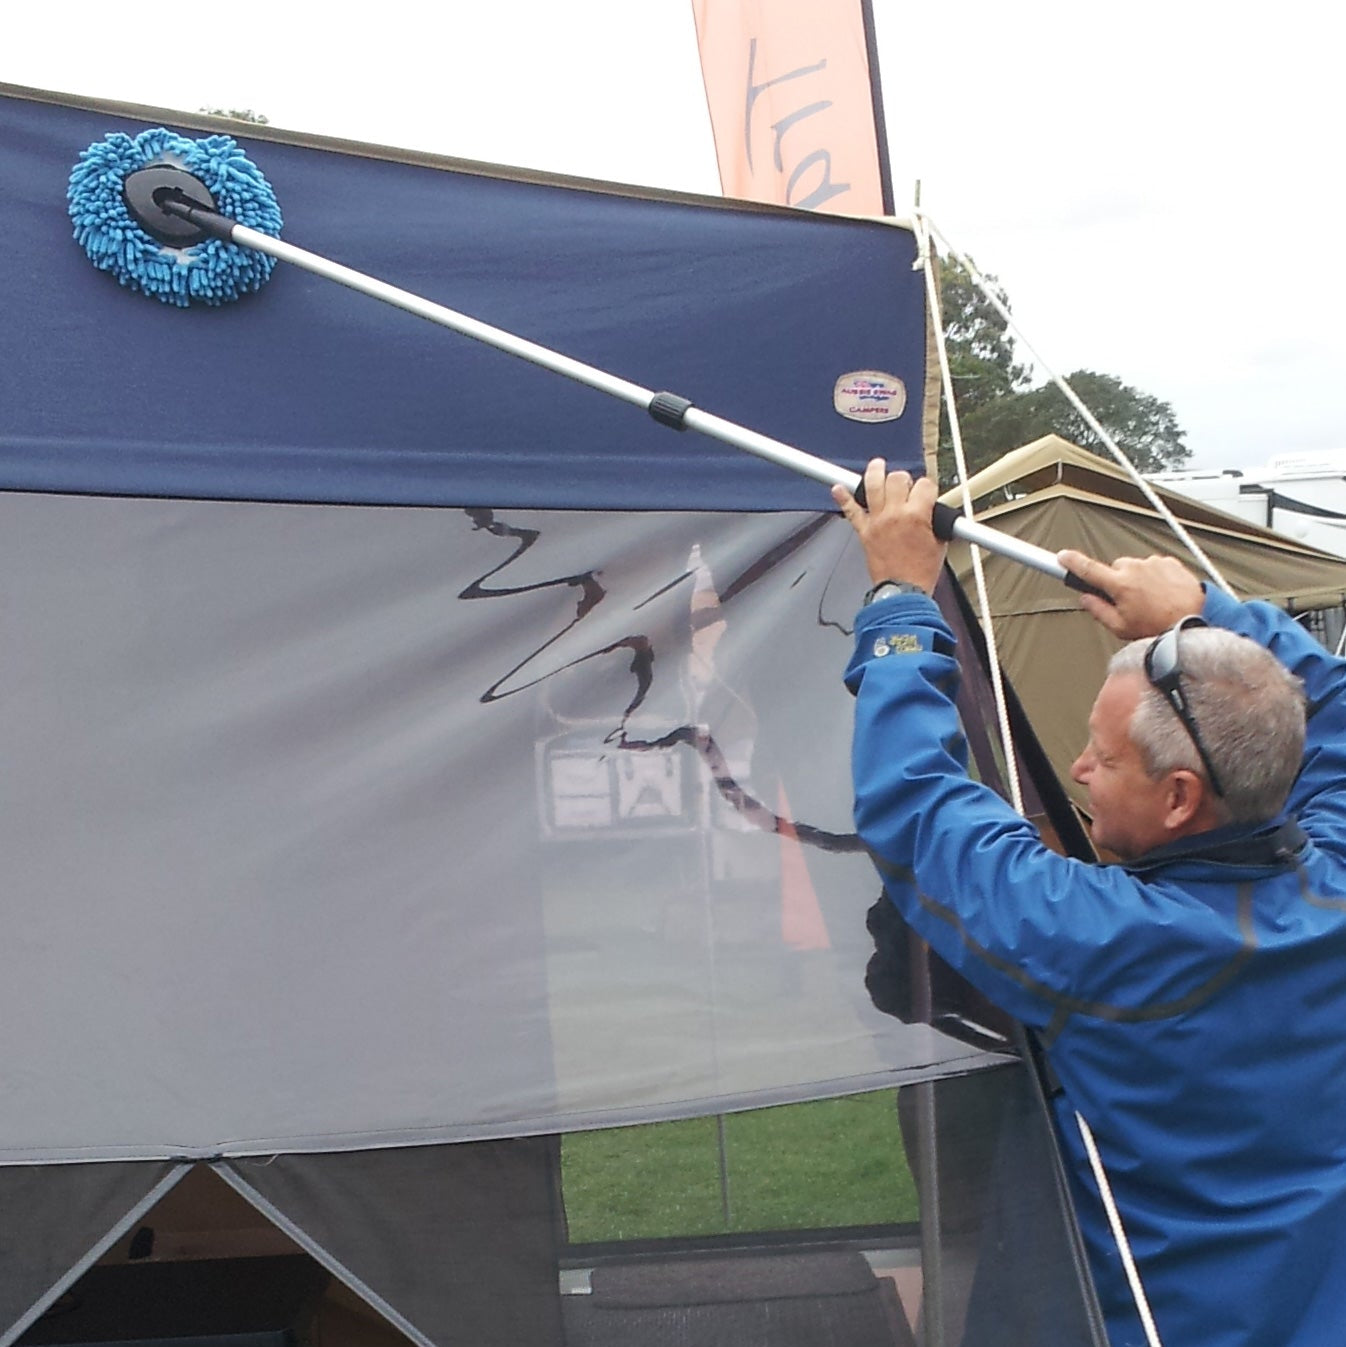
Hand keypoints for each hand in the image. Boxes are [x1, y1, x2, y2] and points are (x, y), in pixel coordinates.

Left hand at [832, 459, 945, 594]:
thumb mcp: (939, 543)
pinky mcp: (864, 532)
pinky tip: (838, 488)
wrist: (902, 592)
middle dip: (904, 479)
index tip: (926, 492)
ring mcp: (877, 521)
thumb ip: (935, 522)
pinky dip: (843, 498)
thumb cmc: (920, 573)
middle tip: (905, 486)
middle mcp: (894, 514)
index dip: (927, 488)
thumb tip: (930, 511)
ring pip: (872, 485)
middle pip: (897, 478)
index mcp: (917, 515)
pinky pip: (851, 511)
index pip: (924, 485)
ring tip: (877, 466)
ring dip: (874, 472)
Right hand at [1057, 550, 1203, 638]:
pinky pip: (1153, 565)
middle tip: (1127, 601)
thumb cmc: (1160, 627)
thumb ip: (1098, 611)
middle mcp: (1135, 568)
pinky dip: (1154, 576)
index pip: (1088, 569)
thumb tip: (1085, 599)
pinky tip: (1163, 593)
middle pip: (1113, 568)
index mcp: (1120, 585)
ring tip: (1151, 600)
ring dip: (1137, 579)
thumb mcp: (1121, 628)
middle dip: (1116, 581)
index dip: (1071, 562)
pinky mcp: (1169, 561)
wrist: (1195, 619)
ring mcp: (1153, 563)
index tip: (1061, 557)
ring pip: (1134, 567)